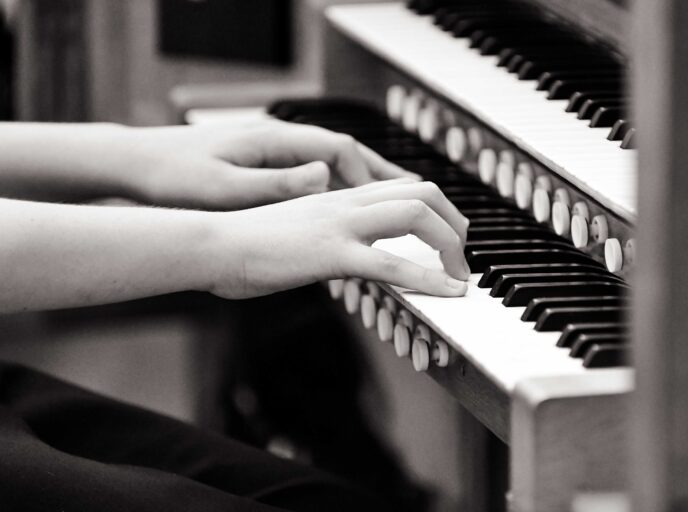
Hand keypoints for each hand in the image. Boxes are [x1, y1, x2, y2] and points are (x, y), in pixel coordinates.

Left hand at [127, 120, 418, 209]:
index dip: (375, 176)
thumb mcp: (223, 187)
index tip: (400, 201)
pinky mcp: (266, 166)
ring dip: (369, 185)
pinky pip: (317, 177)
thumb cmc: (173, 176)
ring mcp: (275, 151)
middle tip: (423, 199)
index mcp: (276, 140)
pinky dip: (341, 193)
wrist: (137, 165)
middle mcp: (281, 140)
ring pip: (335, 166)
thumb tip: (325, 177)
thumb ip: (276, 184)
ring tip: (401, 207)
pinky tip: (351, 214)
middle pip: (348, 154)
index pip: (342, 150)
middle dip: (387, 176)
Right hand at [206, 179, 470, 297]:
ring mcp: (340, 225)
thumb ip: (323, 232)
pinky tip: (451, 293)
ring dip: (450, 245)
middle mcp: (345, 201)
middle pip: (422, 192)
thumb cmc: (243, 243)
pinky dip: (430, 278)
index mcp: (338, 196)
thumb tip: (342, 250)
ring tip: (461, 274)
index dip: (435, 207)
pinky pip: (392, 263)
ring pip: (416, 216)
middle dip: (454, 221)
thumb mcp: (293, 230)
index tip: (445, 234)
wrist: (210, 243)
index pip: (402, 187)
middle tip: (463, 253)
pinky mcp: (331, 253)